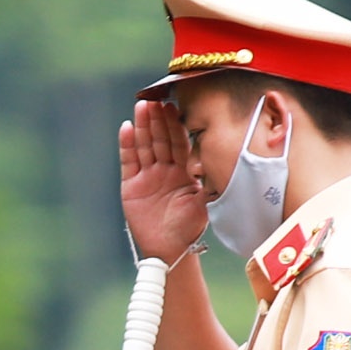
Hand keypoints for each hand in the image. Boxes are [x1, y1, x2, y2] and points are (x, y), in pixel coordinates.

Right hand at [119, 94, 205, 266]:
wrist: (170, 249)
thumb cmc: (190, 228)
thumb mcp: (205, 204)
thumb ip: (210, 183)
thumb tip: (224, 165)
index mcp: (184, 171)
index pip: (179, 142)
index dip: (176, 125)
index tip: (174, 106)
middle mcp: (165, 169)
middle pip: (160, 139)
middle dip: (158, 120)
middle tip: (155, 100)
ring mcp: (147, 176)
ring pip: (144, 145)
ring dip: (142, 126)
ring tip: (141, 106)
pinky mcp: (131, 185)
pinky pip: (129, 161)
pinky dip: (127, 144)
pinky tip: (126, 128)